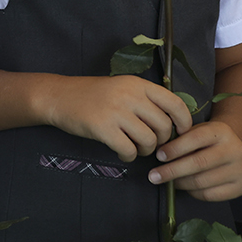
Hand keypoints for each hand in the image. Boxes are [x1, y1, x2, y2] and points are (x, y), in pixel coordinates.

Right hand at [43, 74, 192, 162]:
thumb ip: (144, 99)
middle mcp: (129, 95)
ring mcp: (115, 111)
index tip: (180, 132)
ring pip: (148, 140)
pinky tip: (122, 153)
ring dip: (145, 150)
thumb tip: (172, 123)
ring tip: (135, 148)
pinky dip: (129, 156)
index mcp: (137, 84)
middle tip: (149, 144)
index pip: (175, 103)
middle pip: (163, 126)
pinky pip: (128, 150)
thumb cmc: (91, 94)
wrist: (57, 96)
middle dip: (161, 141)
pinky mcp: (102, 128)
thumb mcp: (121, 87)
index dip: (184, 122)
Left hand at [150, 120, 241, 201]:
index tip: (159, 156)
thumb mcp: (199, 131)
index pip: (195, 139)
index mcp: (221, 132)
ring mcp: (238, 170)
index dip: (175, 149)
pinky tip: (184, 186)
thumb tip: (159, 152)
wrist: (236, 150)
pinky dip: (192, 192)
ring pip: (202, 181)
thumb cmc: (209, 141)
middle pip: (198, 163)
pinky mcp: (238, 187)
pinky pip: (210, 194)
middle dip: (172, 170)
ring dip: (180, 183)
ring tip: (167, 181)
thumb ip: (182, 138)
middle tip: (154, 175)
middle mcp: (233, 150)